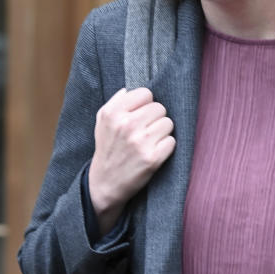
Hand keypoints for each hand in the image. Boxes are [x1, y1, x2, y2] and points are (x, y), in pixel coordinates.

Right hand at [88, 87, 174, 233]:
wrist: (105, 183)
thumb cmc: (108, 149)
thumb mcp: (102, 122)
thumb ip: (116, 102)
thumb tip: (130, 89)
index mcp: (113, 113)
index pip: (146, 93)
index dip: (145, 104)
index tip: (140, 115)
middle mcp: (126, 125)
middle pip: (160, 108)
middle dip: (155, 119)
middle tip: (145, 131)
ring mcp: (140, 142)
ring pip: (168, 123)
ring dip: (162, 132)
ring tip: (149, 142)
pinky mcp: (152, 158)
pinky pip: (172, 141)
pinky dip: (166, 147)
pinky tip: (154, 152)